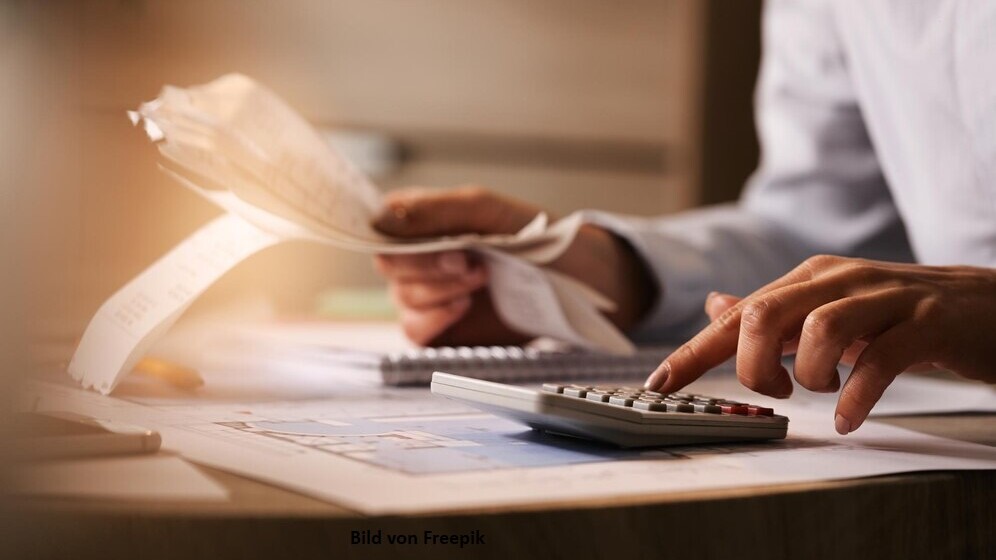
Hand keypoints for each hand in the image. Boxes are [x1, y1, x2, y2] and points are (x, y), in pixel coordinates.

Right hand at [372, 186, 653, 345]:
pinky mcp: (443, 330)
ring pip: (402, 300)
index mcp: (423, 223)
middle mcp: (419, 260)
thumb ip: (434, 210)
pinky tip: (463, 306)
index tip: (435, 242)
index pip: (380, 228)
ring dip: (439, 291)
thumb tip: (381, 216)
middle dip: (429, 266)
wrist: (577, 280)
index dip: (397, 238)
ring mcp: (429, 296)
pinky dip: (435, 319)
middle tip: (471, 262)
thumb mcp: (486, 211)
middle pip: (389, 266)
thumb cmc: (535, 236)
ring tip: (480, 280)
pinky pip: (416, 332)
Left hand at [643, 255, 995, 433]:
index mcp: (810, 279)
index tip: (660, 386)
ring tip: (821, 394)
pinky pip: (880, 360)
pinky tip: (848, 417)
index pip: (738, 314)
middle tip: (772, 391)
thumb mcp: (828, 308)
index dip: (693, 352)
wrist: (989, 306)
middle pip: (766, 313)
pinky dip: (857, 396)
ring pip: (820, 330)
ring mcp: (885, 298)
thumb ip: (773, 311)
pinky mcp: (926, 323)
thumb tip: (715, 306)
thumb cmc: (899, 314)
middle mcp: (840, 280)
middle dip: (751, 364)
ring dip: (810, 376)